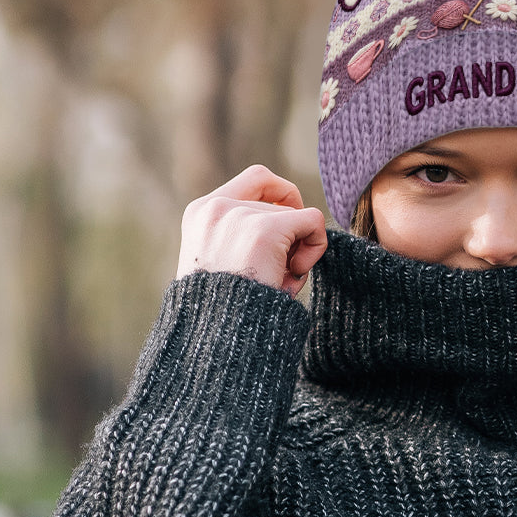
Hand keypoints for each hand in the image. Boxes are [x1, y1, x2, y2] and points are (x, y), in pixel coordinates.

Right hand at [177, 165, 327, 298]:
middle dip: (288, 237)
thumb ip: (244, 235)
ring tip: (277, 282)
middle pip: (280, 203)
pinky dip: (316, 246)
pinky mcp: (265, 230)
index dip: (282, 196)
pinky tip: (294, 274)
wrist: (215, 337)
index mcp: (200, 213)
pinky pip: (313, 222)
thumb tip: (298, 217)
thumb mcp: (223, 262)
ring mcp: (240, 216)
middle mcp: (216, 207)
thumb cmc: (224, 311)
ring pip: (297, 217)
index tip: (287, 228)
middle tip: (278, 272)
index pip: (256, 179)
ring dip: (297, 251)